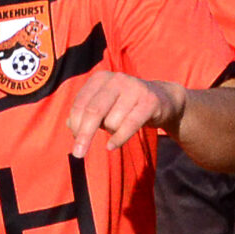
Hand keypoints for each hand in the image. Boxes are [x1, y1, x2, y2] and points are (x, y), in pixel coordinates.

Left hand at [67, 71, 183, 154]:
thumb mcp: (104, 106)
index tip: (75, 142)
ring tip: (122, 125)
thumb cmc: (126, 106)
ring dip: (112, 131)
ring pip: (112, 121)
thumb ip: (86, 114)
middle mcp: (116, 79)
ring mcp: (134, 88)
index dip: (76, 124)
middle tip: (78, 154)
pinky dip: (119, 138)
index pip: (81, 103)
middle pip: (94, 111)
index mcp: (100, 78)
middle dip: (84, 135)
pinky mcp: (149, 101)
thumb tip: (71, 125)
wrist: (163, 100)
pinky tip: (111, 146)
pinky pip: (129, 125)